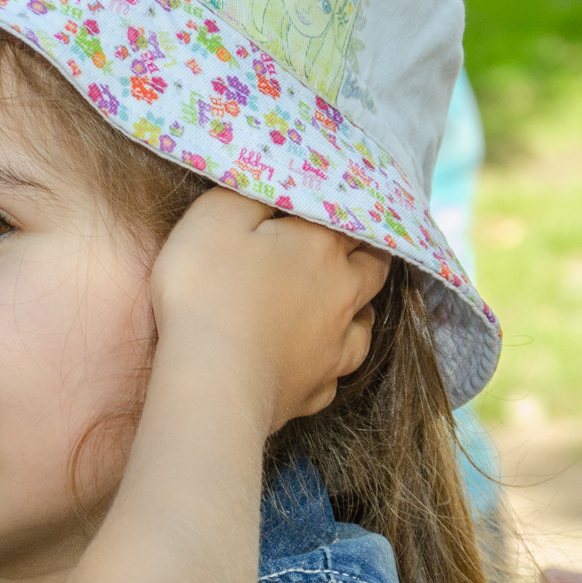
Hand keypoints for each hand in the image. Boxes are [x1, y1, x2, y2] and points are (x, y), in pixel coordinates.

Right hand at [150, 190, 388, 428]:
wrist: (211, 384)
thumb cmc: (208, 292)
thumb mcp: (215, 218)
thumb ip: (248, 194)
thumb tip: (272, 190)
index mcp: (322, 248)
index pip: (354, 220)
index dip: (346, 211)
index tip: (336, 207)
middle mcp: (341, 296)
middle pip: (373, 270)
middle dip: (368, 256)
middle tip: (353, 250)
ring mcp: (333, 349)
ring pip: (364, 325)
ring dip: (359, 312)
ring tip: (346, 308)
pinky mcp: (314, 392)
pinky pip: (334, 375)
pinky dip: (329, 365)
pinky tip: (316, 364)